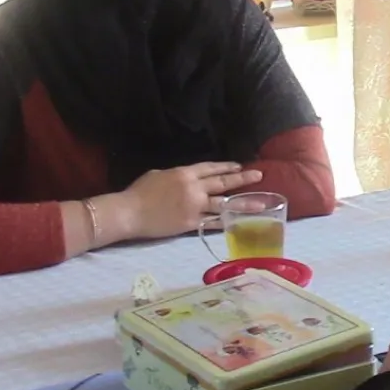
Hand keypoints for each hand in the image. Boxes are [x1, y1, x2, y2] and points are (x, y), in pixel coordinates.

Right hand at [120, 162, 263, 239]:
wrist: (129, 212)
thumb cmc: (138, 192)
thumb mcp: (158, 175)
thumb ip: (176, 176)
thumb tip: (186, 179)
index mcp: (184, 173)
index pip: (210, 168)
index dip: (226, 166)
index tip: (239, 165)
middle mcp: (194, 188)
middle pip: (223, 182)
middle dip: (242, 178)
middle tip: (259, 176)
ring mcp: (194, 206)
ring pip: (224, 204)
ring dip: (243, 203)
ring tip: (260, 204)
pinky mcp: (191, 223)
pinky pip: (212, 222)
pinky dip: (226, 222)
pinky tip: (239, 223)